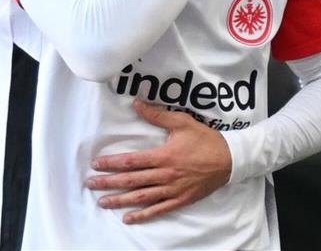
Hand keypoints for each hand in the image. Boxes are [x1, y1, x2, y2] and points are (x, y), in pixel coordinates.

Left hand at [85, 99, 231, 223]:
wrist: (229, 159)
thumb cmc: (205, 139)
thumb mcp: (182, 122)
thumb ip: (157, 114)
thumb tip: (136, 103)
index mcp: (163, 156)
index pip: (131, 161)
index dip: (112, 163)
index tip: (96, 164)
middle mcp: (165, 175)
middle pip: (131, 181)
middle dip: (109, 183)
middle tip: (91, 184)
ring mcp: (172, 190)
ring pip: (141, 197)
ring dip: (120, 200)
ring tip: (103, 202)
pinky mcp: (181, 199)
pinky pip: (159, 209)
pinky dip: (143, 215)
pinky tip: (129, 217)